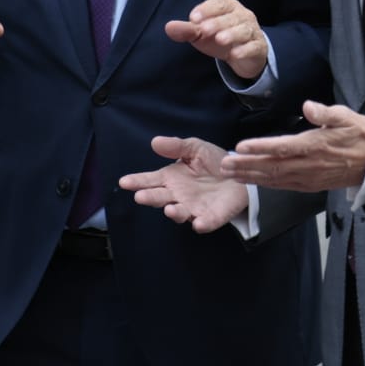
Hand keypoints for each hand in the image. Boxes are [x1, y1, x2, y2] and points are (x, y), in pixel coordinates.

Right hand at [119, 136, 247, 232]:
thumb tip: (155, 142)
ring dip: (174, 212)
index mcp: (172, 178)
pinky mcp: (212, 216)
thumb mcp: (195, 148)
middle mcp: (178, 195)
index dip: (137, 181)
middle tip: (140, 196)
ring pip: (180, 213)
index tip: (124, 182)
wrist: (240, 173)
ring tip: (169, 209)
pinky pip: (206, 222)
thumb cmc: (213, 162)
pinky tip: (198, 224)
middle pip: (160, 198)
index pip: (150, 180)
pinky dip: (202, 224)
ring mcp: (194, 207)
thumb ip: (176, 146)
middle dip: (150, 198)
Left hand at [164, 0, 268, 80]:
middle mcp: (243, 16)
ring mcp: (253, 31)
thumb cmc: (221, 37)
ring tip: (220, 40)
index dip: (206, 10)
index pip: (219, 4)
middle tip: (204, 30)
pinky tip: (235, 54)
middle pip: (231, 17)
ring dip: (232, 34)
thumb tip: (168, 27)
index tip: (193, 19)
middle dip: (217, 23)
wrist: (245, 56)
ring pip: (244, 30)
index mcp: (229, 7)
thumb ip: (187, 30)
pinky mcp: (259, 47)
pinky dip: (245, 50)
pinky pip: (253, 46)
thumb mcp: (202, 34)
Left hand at [221, 100, 364, 191]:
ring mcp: (308, 178)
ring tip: (230, 173)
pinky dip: (264, 184)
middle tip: (225, 164)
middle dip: (246, 166)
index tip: (241, 146)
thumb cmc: (357, 134)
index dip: (260, 147)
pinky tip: (250, 180)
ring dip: (251, 176)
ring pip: (274, 179)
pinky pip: (283, 186)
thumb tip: (308, 106)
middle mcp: (308, 165)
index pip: (282, 147)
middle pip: (272, 166)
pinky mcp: (309, 185)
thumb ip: (325, 112)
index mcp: (315, 145)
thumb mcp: (345, 116)